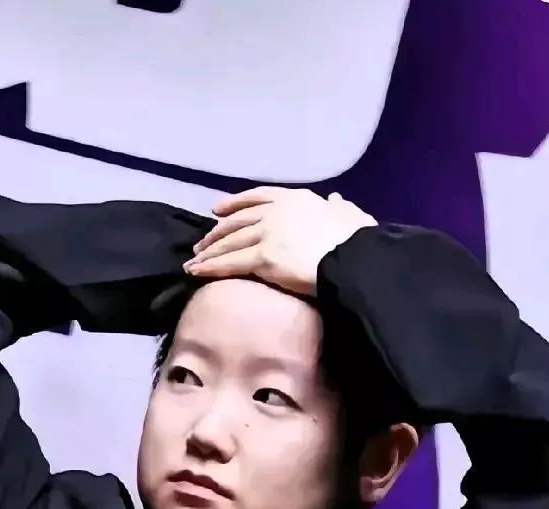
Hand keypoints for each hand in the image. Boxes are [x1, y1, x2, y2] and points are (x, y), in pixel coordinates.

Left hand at [184, 187, 376, 295]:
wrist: (354, 260)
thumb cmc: (356, 242)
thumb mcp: (350, 216)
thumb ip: (339, 208)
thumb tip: (336, 199)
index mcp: (297, 198)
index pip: (257, 197)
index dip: (234, 203)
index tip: (217, 210)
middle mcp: (278, 211)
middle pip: (238, 220)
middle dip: (216, 232)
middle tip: (200, 243)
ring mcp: (268, 232)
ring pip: (230, 241)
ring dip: (208, 251)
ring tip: (193, 261)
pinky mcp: (263, 256)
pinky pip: (230, 262)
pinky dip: (210, 267)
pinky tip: (195, 272)